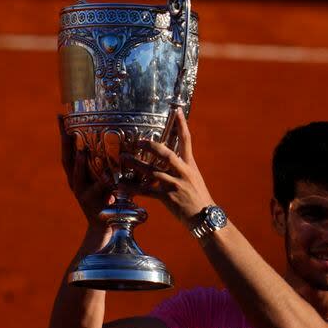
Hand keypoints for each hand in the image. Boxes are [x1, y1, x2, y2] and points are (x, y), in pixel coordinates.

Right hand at [58, 116, 113, 231]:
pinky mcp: (92, 205)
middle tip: (65, 125)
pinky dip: (101, 185)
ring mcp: (82, 194)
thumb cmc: (111, 200)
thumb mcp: (110, 179)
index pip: (69, 150)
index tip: (62, 115)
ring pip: (77, 176)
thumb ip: (114, 164)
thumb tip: (128, 142)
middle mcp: (76, 182)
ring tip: (81, 151)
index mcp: (78, 174)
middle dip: (65, 143)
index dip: (65, 134)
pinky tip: (107, 178)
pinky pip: (96, 193)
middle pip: (67, 159)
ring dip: (79, 164)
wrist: (107, 228)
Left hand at [121, 108, 213, 227]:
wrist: (205, 217)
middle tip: (138, 141)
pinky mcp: (168, 198)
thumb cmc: (198, 198)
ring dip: (136, 164)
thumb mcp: (194, 178)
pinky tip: (122, 185)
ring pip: (153, 172)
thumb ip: (181, 167)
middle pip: (166, 154)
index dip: (182, 125)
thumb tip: (169, 159)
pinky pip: (147, 191)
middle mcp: (183, 172)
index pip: (186, 141)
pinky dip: (133, 188)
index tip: (177, 110)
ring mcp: (175, 185)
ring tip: (123, 158)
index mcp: (190, 165)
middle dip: (151, 146)